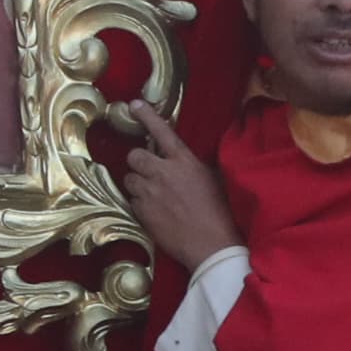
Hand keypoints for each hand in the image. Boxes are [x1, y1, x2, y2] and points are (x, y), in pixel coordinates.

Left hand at [111, 103, 240, 274]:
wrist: (212, 245)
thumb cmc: (222, 213)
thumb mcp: (215, 180)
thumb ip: (194, 166)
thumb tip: (184, 160)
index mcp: (184, 162)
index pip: (162, 131)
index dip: (147, 116)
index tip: (134, 104)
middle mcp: (163, 173)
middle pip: (134, 155)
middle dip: (138, 161)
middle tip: (150, 171)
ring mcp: (149, 193)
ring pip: (129, 178)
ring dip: (137, 183)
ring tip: (155, 194)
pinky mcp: (141, 212)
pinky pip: (131, 200)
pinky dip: (139, 203)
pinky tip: (155, 211)